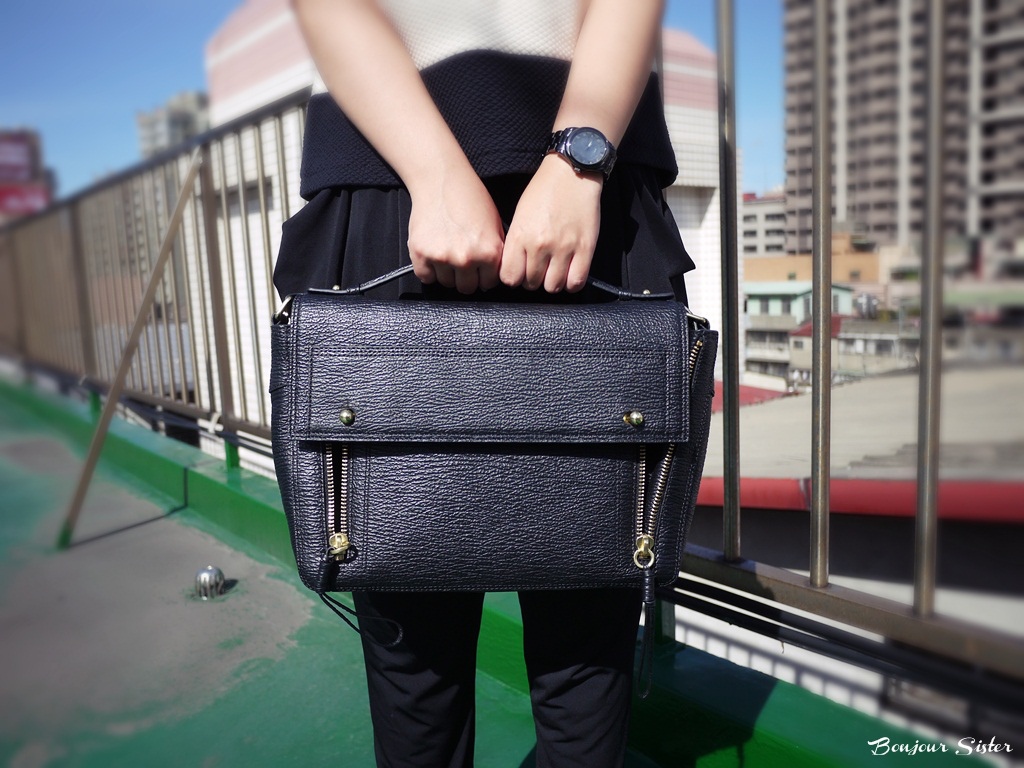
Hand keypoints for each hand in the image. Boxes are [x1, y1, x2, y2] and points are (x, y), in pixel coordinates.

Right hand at [407, 169, 504, 293]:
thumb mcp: (495, 225)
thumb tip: (492, 277)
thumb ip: (496, 253)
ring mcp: (442, 257)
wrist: (440, 180)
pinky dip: (428, 270)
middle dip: (465, 278)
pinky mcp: (421, 254)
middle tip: (461, 262)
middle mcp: (467, 258)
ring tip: (447, 253)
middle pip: (467, 288)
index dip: (483, 277)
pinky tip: (434, 254)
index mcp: (489, 252)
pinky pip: (426, 277)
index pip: (488, 284)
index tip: (478, 270)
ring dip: (446, 273)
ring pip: (446, 284)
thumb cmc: (469, 198)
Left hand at [499, 155, 602, 292]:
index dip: (514, 278)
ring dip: (552, 283)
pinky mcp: (585, 248)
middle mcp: (540, 245)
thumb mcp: (519, 214)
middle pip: (531, 284)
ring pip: (553, 287)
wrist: (571, 173)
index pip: (509, 278)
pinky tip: (569, 274)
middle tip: (539, 268)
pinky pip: (576, 282)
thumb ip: (515, 243)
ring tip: (554, 271)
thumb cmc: (544, 190)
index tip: (519, 273)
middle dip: (533, 280)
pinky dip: (571, 284)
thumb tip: (514, 267)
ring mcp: (564, 248)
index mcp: (520, 236)